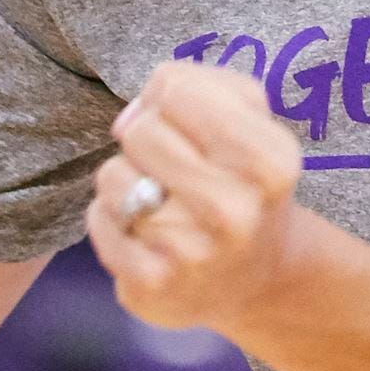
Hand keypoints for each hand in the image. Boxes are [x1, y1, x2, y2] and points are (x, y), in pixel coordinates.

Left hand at [86, 61, 305, 333]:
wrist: (254, 279)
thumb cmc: (243, 182)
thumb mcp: (251, 119)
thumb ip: (200, 83)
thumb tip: (135, 112)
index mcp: (271, 162)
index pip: (178, 91)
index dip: (170, 96)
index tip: (186, 122)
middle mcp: (237, 212)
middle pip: (141, 131)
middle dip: (146, 139)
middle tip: (170, 164)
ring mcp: (192, 255)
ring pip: (113, 175)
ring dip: (126, 179)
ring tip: (158, 199)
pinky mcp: (151, 287)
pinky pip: (98, 218)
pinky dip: (110, 218)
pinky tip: (142, 233)